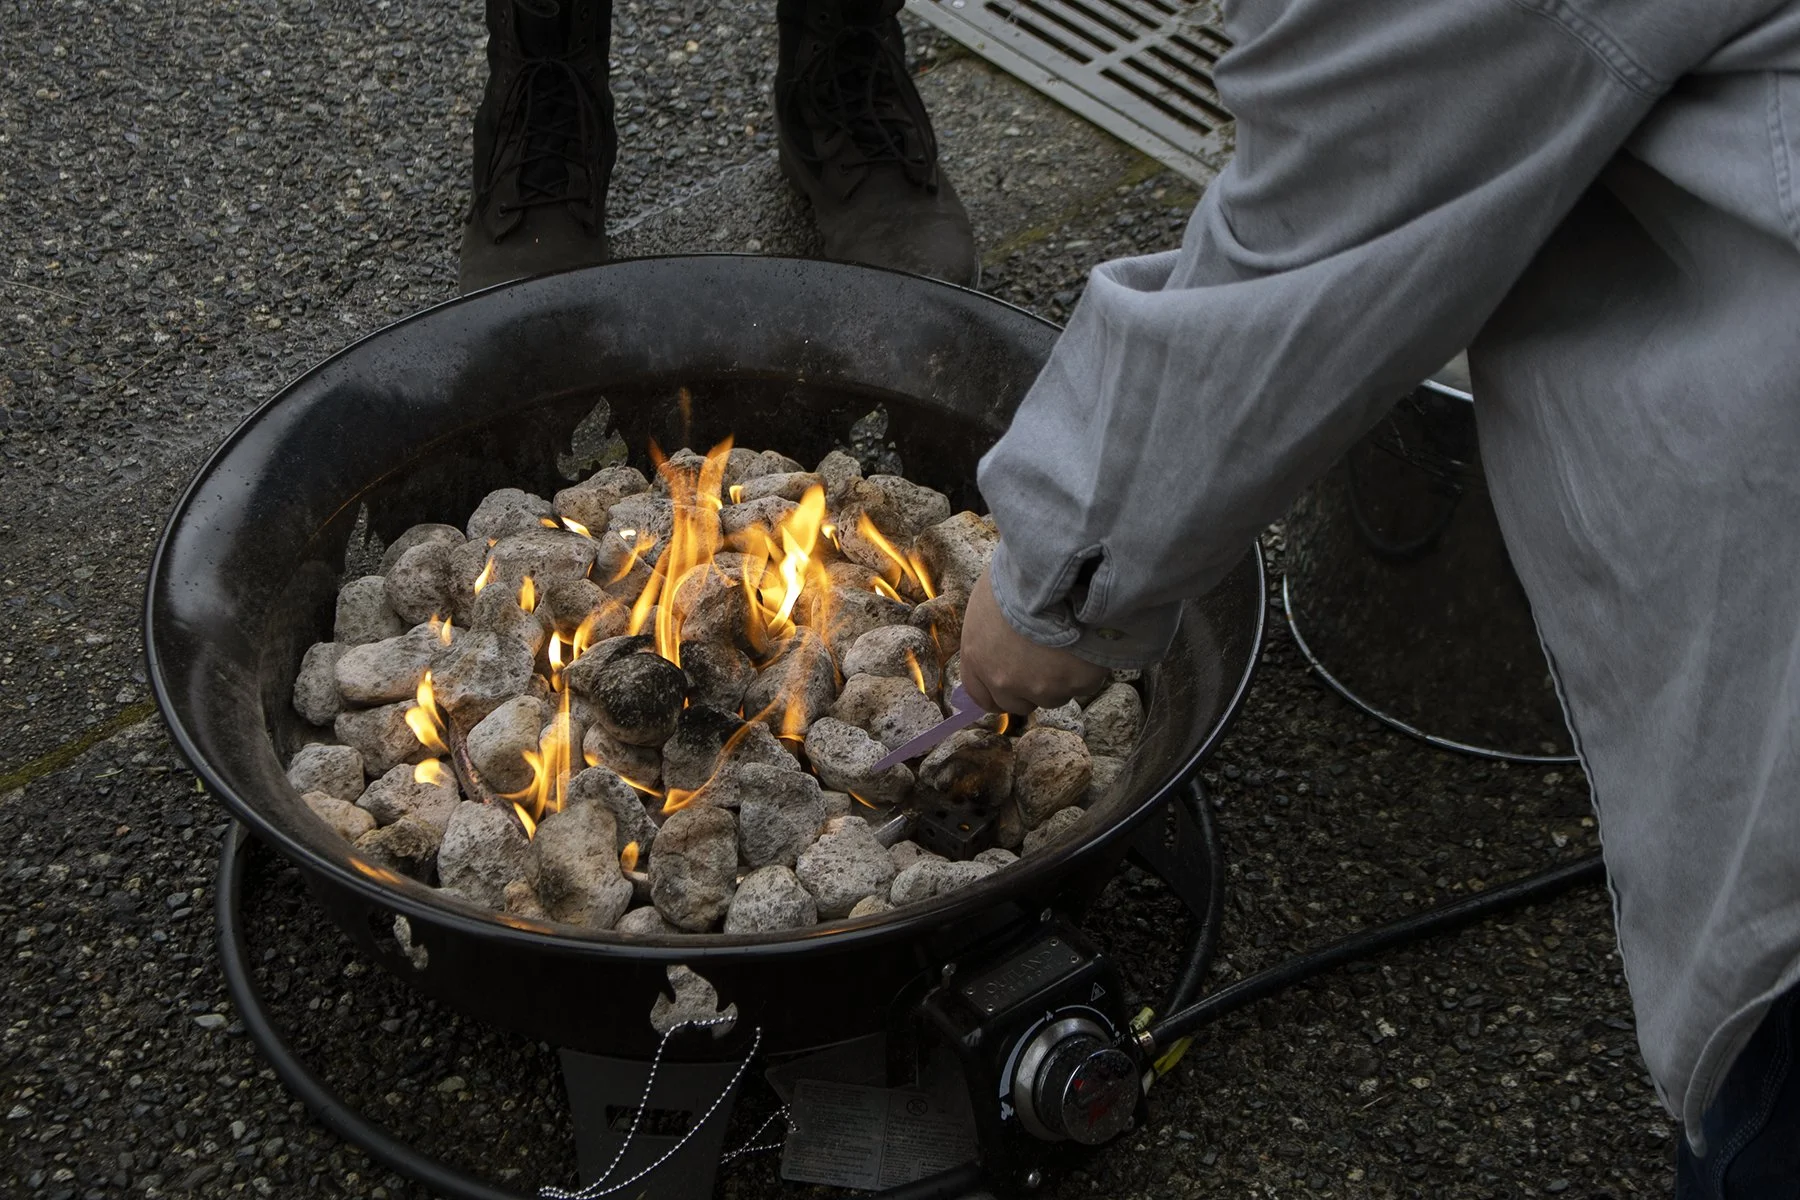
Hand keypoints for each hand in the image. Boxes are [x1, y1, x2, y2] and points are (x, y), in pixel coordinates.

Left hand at [959, 566, 1109, 713]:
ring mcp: (1043, 687)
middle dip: (1031, 687)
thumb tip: (997, 643)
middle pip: (1019, 704)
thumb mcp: (987, 600)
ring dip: (1060, 679)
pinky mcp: (1077, 683)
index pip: (982, 698)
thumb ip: (988, 634)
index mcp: (978, 659)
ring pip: (1055, 696)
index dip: (998, 693)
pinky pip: (1084, 685)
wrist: (1057, 571)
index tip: (1011, 685)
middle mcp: (1006, 681)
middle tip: (1045, 659)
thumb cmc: (1018, 575)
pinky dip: (1087, 669)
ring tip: (1068, 645)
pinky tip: (1086, 642)